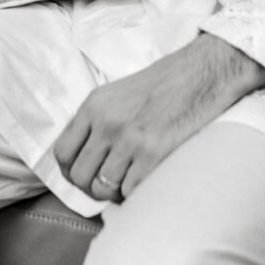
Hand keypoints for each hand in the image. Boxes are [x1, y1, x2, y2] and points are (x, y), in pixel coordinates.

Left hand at [52, 35, 264, 202]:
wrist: (202, 73)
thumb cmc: (164, 84)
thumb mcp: (118, 94)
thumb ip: (97, 122)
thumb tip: (86, 159)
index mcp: (94, 105)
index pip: (62, 153)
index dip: (70, 172)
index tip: (84, 175)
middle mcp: (107, 122)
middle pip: (80, 176)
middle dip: (92, 187)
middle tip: (110, 184)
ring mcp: (129, 139)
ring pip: (103, 187)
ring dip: (115, 192)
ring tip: (129, 181)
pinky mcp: (154, 154)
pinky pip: (131, 191)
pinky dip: (137, 192)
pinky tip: (147, 179)